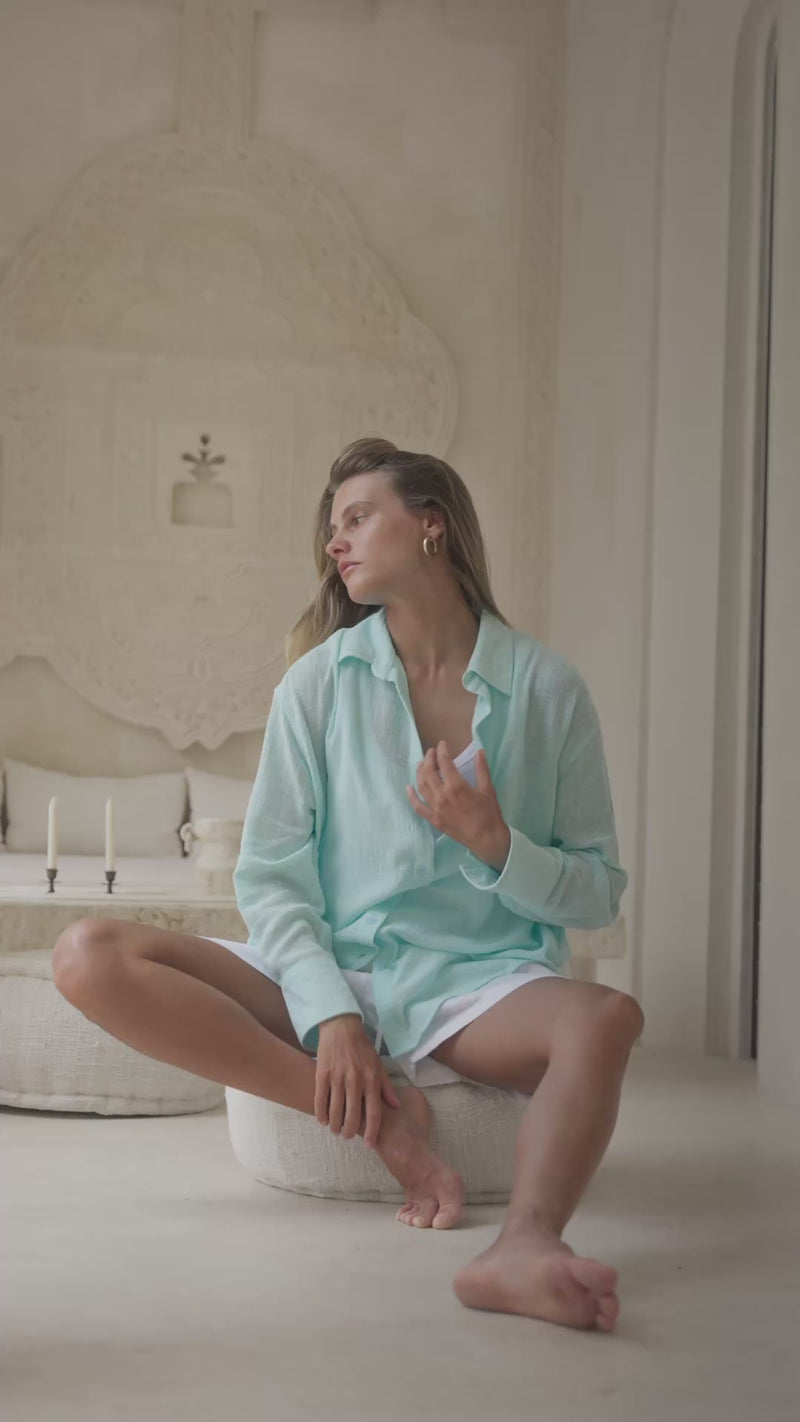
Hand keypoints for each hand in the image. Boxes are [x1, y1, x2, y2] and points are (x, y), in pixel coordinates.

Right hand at [315, 1017, 401, 1147]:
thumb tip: (396, 1106)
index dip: (372, 1132)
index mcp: (372, 1079)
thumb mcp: (378, 1064)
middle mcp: (355, 1080)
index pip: (374, 1113)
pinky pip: (320, 1100)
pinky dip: (321, 1114)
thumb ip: (386, 1086)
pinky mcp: (322, 1074)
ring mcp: (337, 1077)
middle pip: (353, 1116)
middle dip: (350, 1132)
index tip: (369, 1145)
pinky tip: (323, 1120)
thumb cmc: (362, 1047)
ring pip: (335, 1111)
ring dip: (335, 1126)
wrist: (341, 1026)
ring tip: (335, 1130)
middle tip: (348, 1136)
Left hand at [406, 741, 510, 869]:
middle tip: (431, 752)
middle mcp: (442, 795)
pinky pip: (418, 807)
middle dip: (428, 759)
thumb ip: (482, 769)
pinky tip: (409, 788)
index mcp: (456, 786)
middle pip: (429, 772)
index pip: (444, 762)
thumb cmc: (489, 813)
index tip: (441, 744)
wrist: (487, 839)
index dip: (442, 750)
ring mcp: (435, 808)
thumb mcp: (488, 789)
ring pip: (421, 786)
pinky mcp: (433, 819)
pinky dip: (411, 797)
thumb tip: (479, 751)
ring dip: (419, 772)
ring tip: (421, 764)